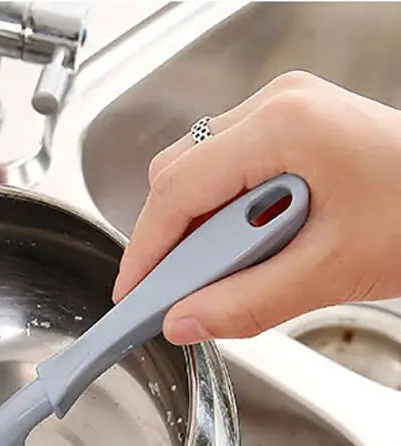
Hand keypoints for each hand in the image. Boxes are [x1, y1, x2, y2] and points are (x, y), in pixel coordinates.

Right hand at [113, 71, 400, 344]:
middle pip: (178, 175)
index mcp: (283, 126)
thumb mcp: (331, 271)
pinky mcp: (290, 131)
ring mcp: (283, 114)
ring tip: (222, 274)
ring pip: (197, 173)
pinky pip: (226, 172)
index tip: (132, 295)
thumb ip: (247, 303)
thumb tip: (184, 322)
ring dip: (197, 230)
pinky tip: (244, 249)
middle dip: (169, 240)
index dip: (146, 249)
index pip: (177, 190)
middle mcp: (276, 106)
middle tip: (177, 294)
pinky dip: (221, 218)